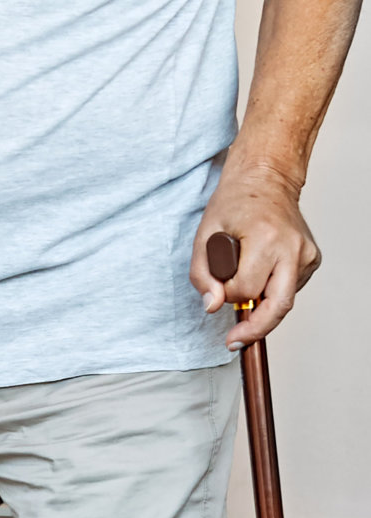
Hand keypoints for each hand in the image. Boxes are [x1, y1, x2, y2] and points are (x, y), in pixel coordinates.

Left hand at [191, 162, 320, 347]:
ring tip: (245, 287)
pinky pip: (291, 287)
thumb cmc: (234, 201)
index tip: (218, 287)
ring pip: (284, 300)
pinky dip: (272, 289)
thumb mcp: (205, 232)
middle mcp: (292, 248)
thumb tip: (212, 306)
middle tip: (235, 340)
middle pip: (277, 307)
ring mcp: (307, 254)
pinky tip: (262, 272)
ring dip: (262, 304)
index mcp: (265, 238)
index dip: (227, 293)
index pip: (245, 289)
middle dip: (255, 328)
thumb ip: (203, 273)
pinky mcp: (313, 259)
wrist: (265, 178)